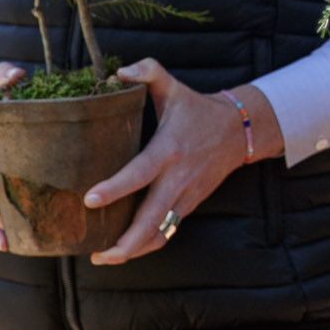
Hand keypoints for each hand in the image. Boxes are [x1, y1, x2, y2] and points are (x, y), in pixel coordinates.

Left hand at [84, 59, 279, 266]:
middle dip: (126, 242)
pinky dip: (147, 245)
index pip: (140, 173)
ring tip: (104, 258)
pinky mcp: (189, 205)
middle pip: (152, 219)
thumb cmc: (197, 109)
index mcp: (168, 150)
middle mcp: (177, 178)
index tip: (90, 199)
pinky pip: (167, 231)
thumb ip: (148, 71)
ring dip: (134, 250)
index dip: (115, 188)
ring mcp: (185, 196)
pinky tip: (125, 250)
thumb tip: (119, 72)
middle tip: (98, 254)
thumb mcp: (174, 87)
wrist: (238, 131)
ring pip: (161, 233)